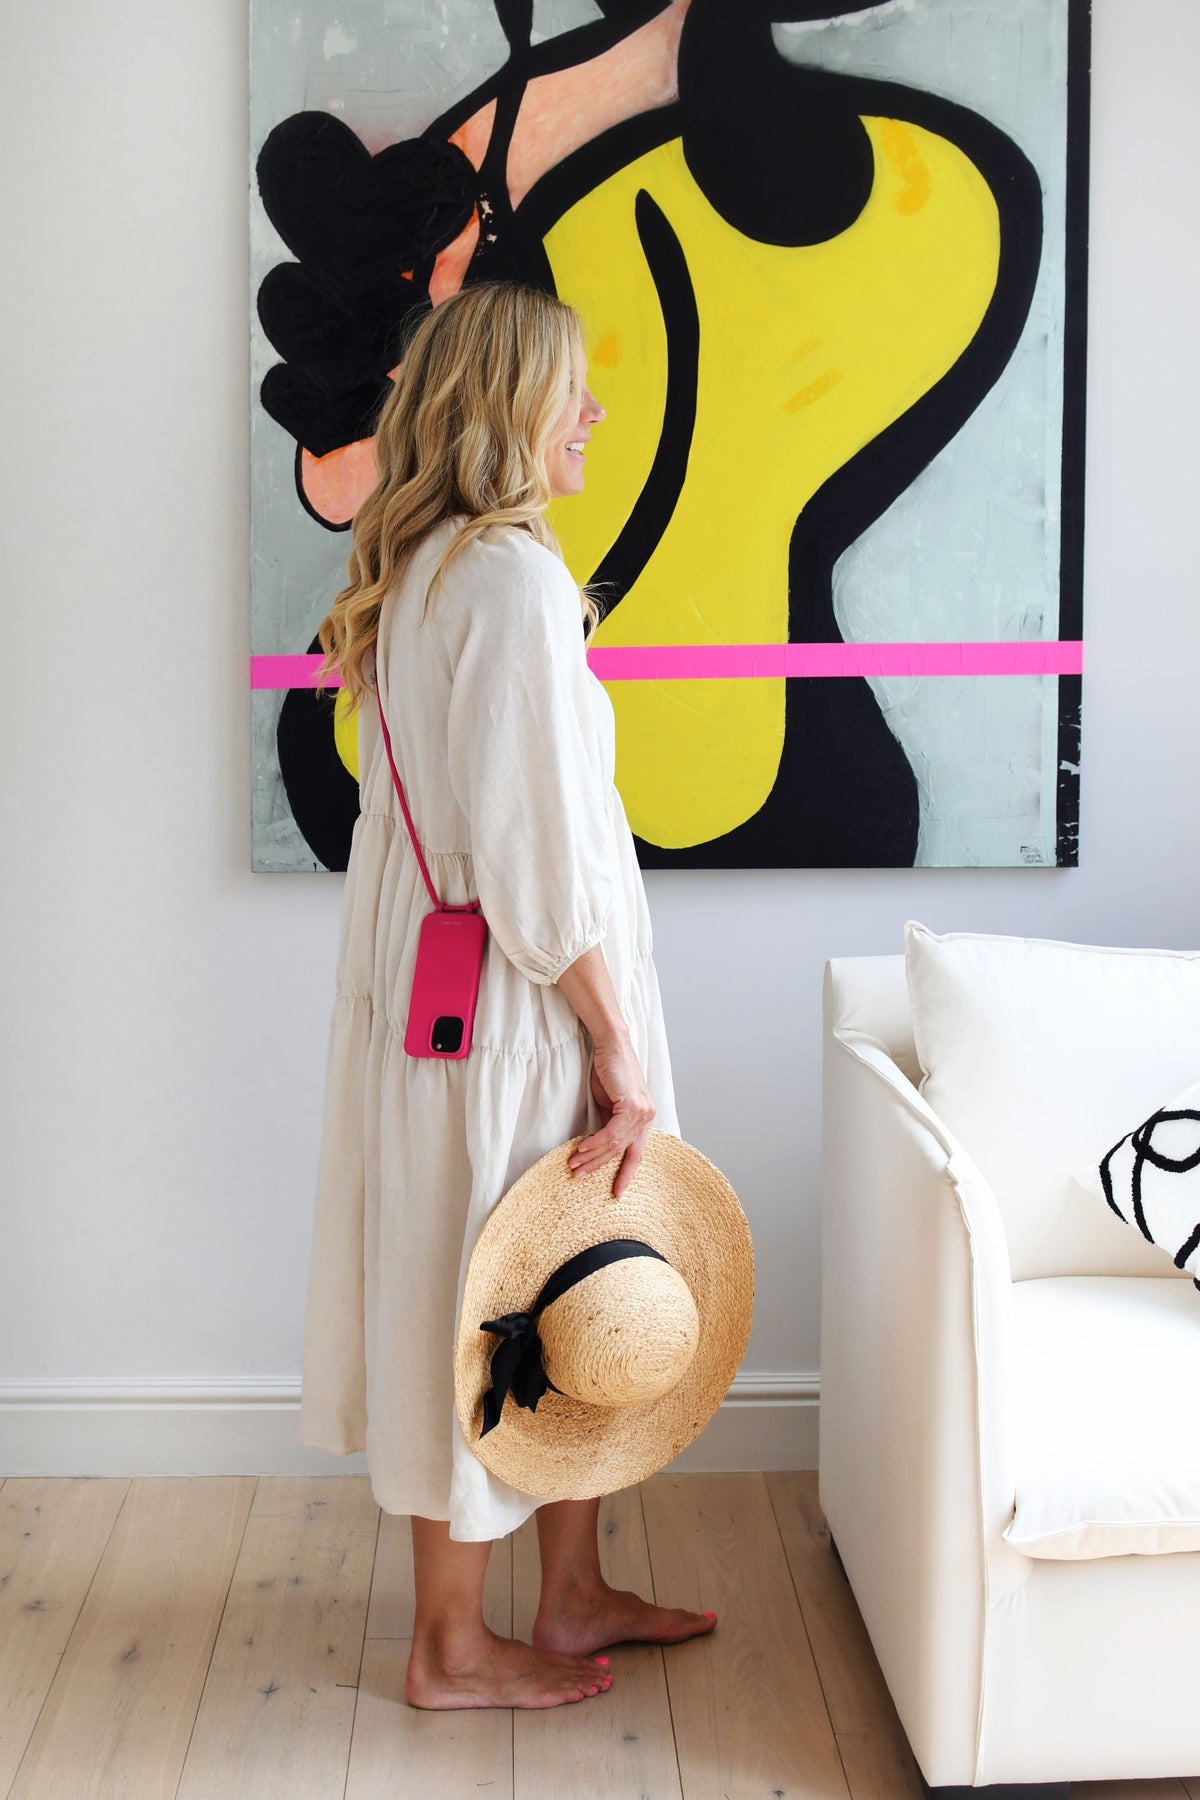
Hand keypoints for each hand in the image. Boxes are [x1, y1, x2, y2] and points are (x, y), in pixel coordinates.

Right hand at [568, 1035, 655, 1197]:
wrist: (610, 1044)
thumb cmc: (608, 1070)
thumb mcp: (609, 1102)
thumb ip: (608, 1123)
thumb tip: (598, 1146)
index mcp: (644, 1118)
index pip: (637, 1152)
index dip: (627, 1174)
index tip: (617, 1193)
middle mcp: (647, 1117)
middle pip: (622, 1151)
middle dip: (598, 1166)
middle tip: (578, 1176)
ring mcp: (642, 1112)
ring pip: (615, 1145)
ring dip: (591, 1156)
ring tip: (573, 1164)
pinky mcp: (632, 1106)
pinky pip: (611, 1134)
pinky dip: (595, 1144)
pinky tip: (581, 1149)